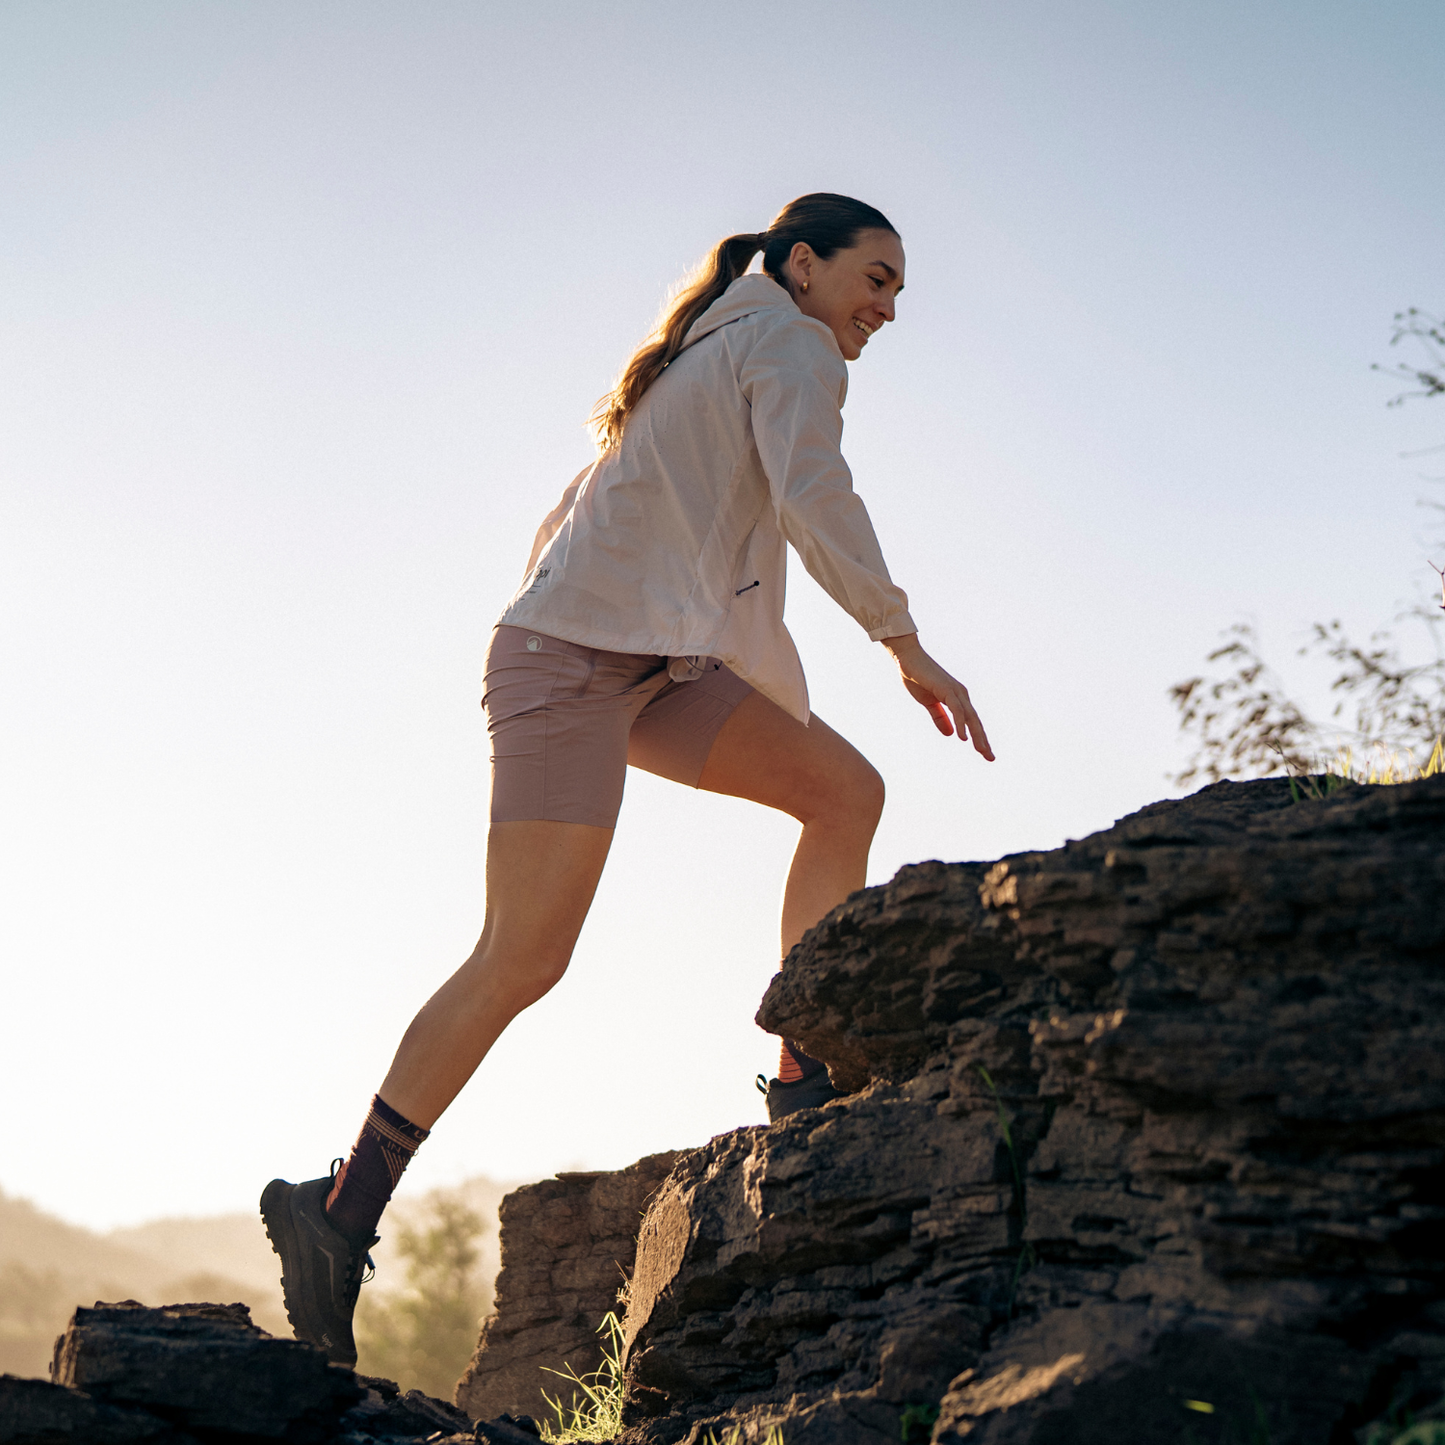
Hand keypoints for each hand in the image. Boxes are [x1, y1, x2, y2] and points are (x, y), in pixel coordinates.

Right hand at [882, 634, 994, 759]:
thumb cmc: (917, 678)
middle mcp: (961, 696)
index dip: (979, 738)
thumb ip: (940, 718)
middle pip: (975, 722)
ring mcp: (955, 692)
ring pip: (969, 718)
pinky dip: (960, 724)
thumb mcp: (929, 703)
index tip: (985, 754)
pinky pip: (956, 710)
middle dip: (983, 741)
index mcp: (957, 699)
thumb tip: (950, 734)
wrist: (908, 659)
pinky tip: (963, 738)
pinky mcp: (947, 690)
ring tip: (982, 751)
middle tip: (991, 758)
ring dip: (977, 736)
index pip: (971, 722)